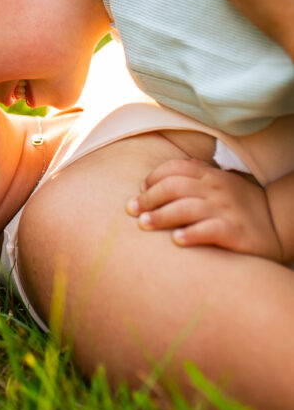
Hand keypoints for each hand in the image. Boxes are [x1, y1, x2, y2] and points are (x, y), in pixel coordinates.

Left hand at [126, 157, 283, 260]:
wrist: (276, 223)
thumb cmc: (238, 204)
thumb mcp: (217, 183)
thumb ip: (191, 175)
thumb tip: (152, 178)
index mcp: (209, 175)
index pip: (174, 168)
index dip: (152, 178)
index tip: (139, 192)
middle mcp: (215, 189)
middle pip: (174, 187)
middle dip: (149, 198)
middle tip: (132, 212)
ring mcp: (225, 209)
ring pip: (186, 207)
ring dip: (161, 216)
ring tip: (144, 225)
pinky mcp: (235, 231)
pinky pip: (210, 230)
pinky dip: (191, 234)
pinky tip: (176, 241)